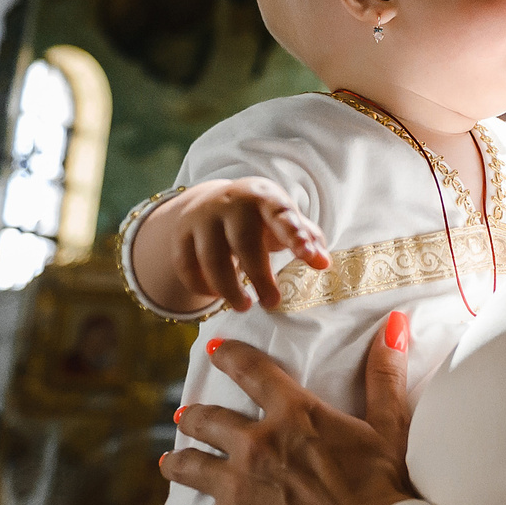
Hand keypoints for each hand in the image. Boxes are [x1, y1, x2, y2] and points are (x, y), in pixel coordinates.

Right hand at [138, 179, 329, 313]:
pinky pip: (186, 265)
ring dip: (228, 288)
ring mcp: (203, 218)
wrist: (214, 201)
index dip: (296, 236)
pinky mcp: (181, 234)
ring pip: (212, 258)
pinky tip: (217, 297)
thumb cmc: (261, 217)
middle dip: (260, 276)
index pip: (282, 215)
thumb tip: (324, 264)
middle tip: (272, 303)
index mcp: (265, 198)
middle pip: (244, 242)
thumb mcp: (284, 219)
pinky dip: (201, 286)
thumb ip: (306, 239)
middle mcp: (231, 204)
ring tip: (244, 306)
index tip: (309, 257)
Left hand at [146, 325, 415, 504]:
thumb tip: (394, 323)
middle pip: (208, 422)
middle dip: (194, 418)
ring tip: (169, 462)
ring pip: (189, 468)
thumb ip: (384, 374)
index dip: (231, 357)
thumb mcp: (389, 426)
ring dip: (178, 463)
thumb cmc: (384, 488)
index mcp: (293, 416)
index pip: (252, 372)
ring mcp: (237, 488)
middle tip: (186, 417)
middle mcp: (256, 445)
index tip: (216, 350)